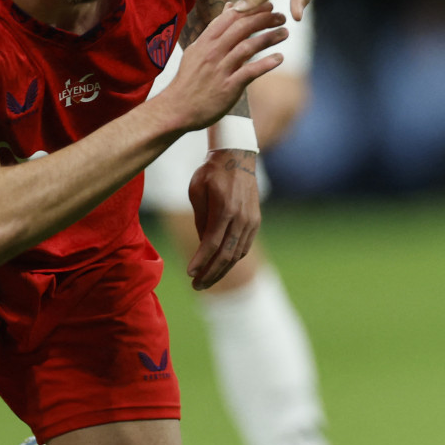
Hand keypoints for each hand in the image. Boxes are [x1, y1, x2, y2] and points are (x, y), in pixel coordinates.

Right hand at [157, 6, 287, 131]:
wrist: (177, 109)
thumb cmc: (190, 80)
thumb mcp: (199, 50)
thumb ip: (217, 29)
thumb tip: (230, 7)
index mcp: (205, 41)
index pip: (230, 18)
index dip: (251, 9)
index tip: (268, 4)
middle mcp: (212, 52)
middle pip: (240, 28)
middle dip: (263, 19)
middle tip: (281, 16)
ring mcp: (220, 69)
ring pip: (247, 47)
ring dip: (269, 38)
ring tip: (285, 33)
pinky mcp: (228, 87)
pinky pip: (249, 71)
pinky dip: (266, 63)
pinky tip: (279, 58)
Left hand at [185, 150, 259, 289]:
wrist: (237, 157)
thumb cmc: (211, 172)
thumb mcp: (196, 191)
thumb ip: (200, 219)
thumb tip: (203, 245)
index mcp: (225, 208)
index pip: (212, 243)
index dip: (200, 261)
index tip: (189, 274)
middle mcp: (241, 217)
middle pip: (226, 254)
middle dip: (211, 273)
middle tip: (197, 287)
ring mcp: (251, 221)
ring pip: (237, 254)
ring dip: (221, 270)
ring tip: (206, 281)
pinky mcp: (255, 221)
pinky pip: (243, 246)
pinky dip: (232, 260)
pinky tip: (220, 266)